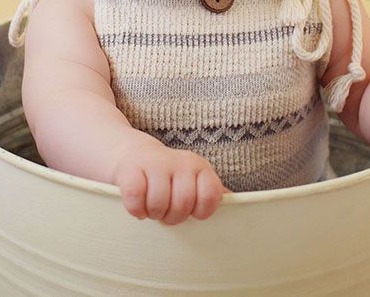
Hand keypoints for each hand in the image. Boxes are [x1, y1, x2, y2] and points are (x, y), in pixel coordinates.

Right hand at [111, 142, 232, 224]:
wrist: (131, 153)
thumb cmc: (166, 174)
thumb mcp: (192, 179)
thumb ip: (211, 192)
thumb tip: (239, 204)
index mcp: (199, 166)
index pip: (211, 196)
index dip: (199, 211)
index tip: (190, 210)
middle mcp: (179, 161)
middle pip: (182, 205)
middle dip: (172, 216)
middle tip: (166, 211)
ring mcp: (154, 163)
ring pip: (159, 205)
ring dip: (153, 213)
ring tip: (151, 206)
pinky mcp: (130, 169)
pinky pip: (136, 200)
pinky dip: (136, 209)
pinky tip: (137, 204)